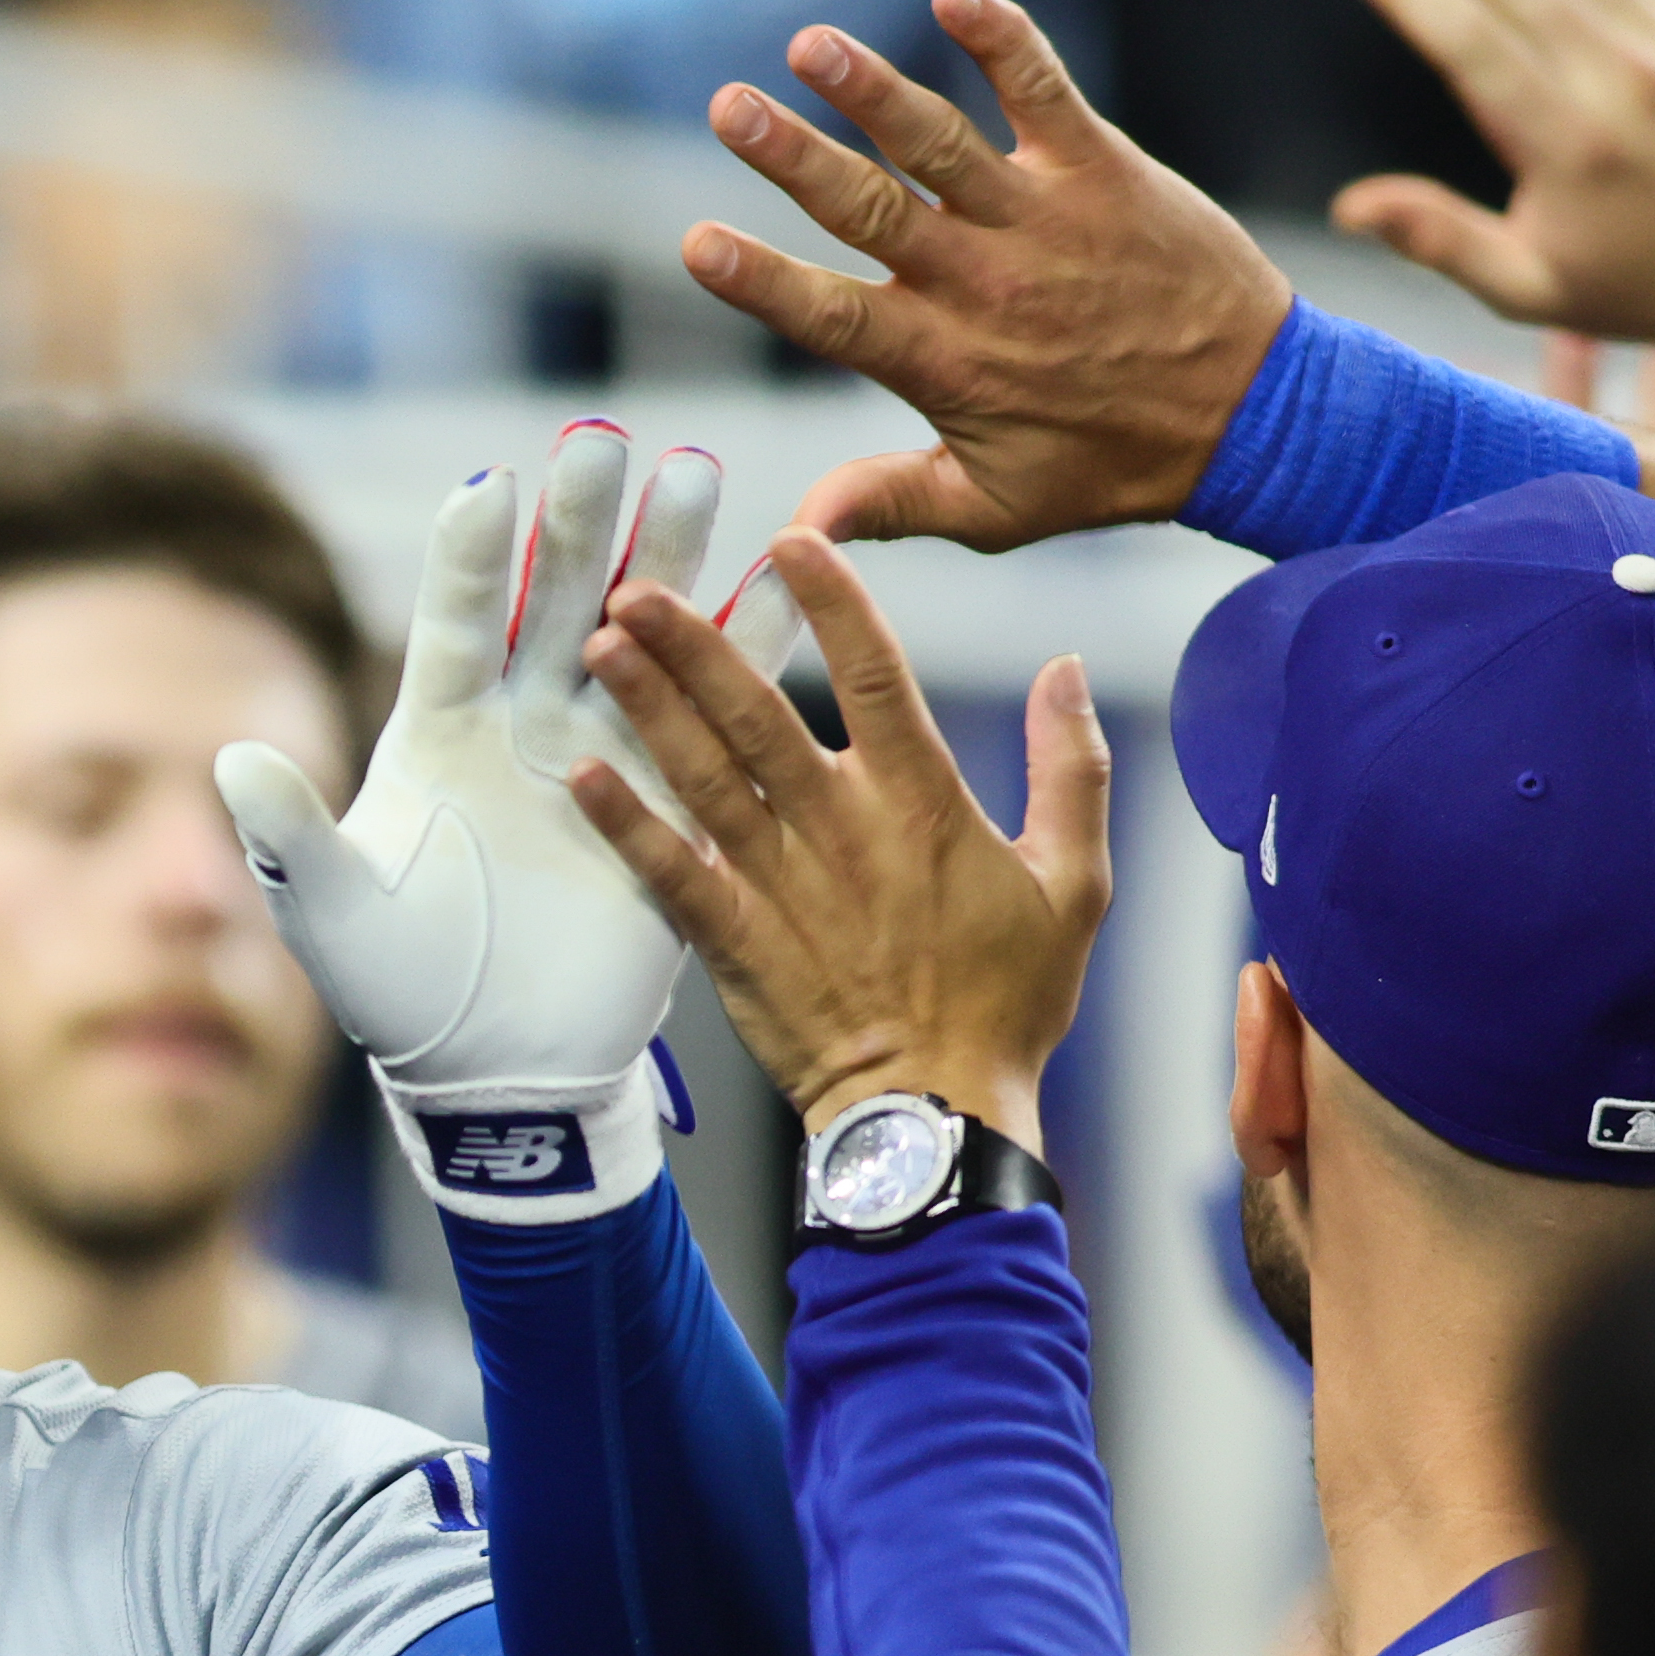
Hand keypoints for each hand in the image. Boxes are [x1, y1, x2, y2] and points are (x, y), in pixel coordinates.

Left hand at [213, 422, 798, 1221]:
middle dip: (578, 529)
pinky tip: (781, 586)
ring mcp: (599, 758)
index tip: (490, 488)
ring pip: (642, 642)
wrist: (487, 1068)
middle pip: (554, 604)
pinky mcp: (666, 809)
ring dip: (670, 563)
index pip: (457, 625)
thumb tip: (231, 758)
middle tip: (606, 444)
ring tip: (701, 474)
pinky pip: (711, 723)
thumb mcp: (329, 911)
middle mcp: (521, 723)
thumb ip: (288, 833)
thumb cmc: (393, 986)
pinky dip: (744, 658)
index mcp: (438, 730)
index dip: (472, 562)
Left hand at [566, 529, 1110, 1145]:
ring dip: (648, 709)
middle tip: (637, 585)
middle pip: (758, 715)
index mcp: (923, 803)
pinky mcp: (735, 944)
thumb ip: (1070, 768)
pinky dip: (624, 826)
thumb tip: (1068, 668)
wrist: (936, 1117)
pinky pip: (670, 874)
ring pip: (704, 778)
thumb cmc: (1007, 1004)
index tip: (790, 538)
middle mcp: (841, 831)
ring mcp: (781, 887)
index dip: (833, 600)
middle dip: (696, 645)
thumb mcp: (1074, 882)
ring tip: (600, 646)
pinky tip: (579, 776)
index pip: (875, 673)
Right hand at [685, 0, 1290, 551]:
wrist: (1249, 413)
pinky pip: (1043, 91)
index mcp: (944, 363)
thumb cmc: (1110, 464)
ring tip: (810, 45)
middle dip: (794, 157)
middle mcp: (984, 283)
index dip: (764, 281)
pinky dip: (1001, 39)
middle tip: (729, 108)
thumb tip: (794, 533)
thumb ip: (888, 505)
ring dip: (873, 89)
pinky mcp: (1100, 168)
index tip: (698, 244)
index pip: (833, 317)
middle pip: (870, 211)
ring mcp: (1042, 219)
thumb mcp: (993, 509)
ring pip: (941, 143)